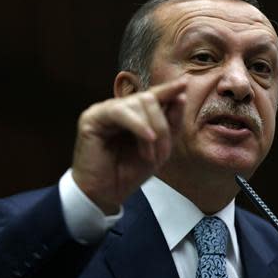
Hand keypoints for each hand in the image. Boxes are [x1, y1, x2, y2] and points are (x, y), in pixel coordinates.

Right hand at [71, 77, 186, 214]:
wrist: (106, 194)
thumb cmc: (129, 172)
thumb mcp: (160, 148)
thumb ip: (170, 124)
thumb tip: (181, 96)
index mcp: (135, 114)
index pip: (153, 95)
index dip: (169, 89)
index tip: (185, 83)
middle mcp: (120, 108)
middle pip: (150, 98)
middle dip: (163, 125)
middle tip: (163, 153)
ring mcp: (105, 110)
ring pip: (139, 103)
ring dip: (152, 130)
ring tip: (150, 156)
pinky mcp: (92, 117)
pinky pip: (121, 111)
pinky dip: (138, 125)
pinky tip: (148, 138)